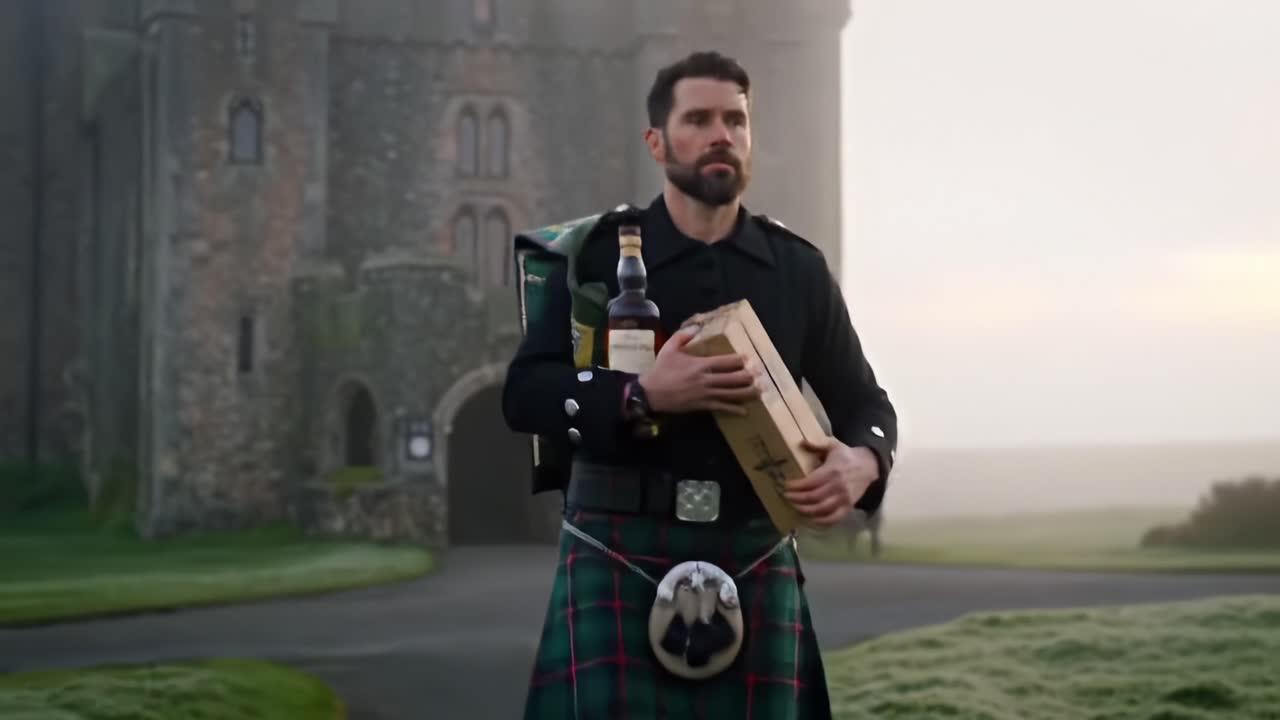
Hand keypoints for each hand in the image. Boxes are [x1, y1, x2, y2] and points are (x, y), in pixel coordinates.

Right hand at [637, 325, 762, 414]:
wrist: (651, 393)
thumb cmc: (661, 370)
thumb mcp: (669, 348)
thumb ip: (683, 336)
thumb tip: (696, 327)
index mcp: (699, 365)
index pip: (723, 362)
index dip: (737, 360)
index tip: (748, 358)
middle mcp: (705, 380)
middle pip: (731, 378)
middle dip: (747, 376)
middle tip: (760, 374)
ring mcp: (705, 394)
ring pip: (730, 393)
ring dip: (745, 392)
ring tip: (758, 391)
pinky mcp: (702, 406)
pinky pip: (721, 407)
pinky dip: (733, 409)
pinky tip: (744, 411)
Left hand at [783, 437, 878, 526]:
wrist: (869, 466)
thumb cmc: (847, 456)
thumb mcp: (834, 445)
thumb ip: (818, 444)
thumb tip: (801, 442)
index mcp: (832, 471)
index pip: (810, 482)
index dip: (796, 486)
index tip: (785, 486)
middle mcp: (837, 486)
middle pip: (813, 498)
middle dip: (797, 499)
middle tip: (786, 497)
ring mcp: (844, 499)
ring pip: (821, 509)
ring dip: (805, 510)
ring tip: (794, 507)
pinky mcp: (848, 507)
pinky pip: (834, 518)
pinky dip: (821, 522)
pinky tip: (811, 519)